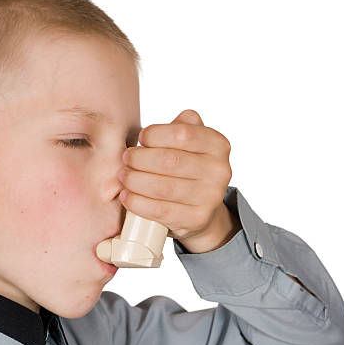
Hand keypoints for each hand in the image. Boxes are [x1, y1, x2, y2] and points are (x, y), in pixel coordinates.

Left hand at [118, 109, 241, 253]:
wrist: (202, 209)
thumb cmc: (188, 167)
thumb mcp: (191, 142)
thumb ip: (182, 126)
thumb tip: (163, 125)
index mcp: (218, 145)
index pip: (183, 134)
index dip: (156, 134)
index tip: (141, 138)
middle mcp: (219, 171)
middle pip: (169, 161)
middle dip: (140, 159)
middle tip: (126, 159)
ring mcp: (210, 197)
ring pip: (162, 187)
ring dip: (135, 180)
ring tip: (123, 176)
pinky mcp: (196, 219)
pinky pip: (160, 210)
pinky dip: (137, 202)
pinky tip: (126, 196)